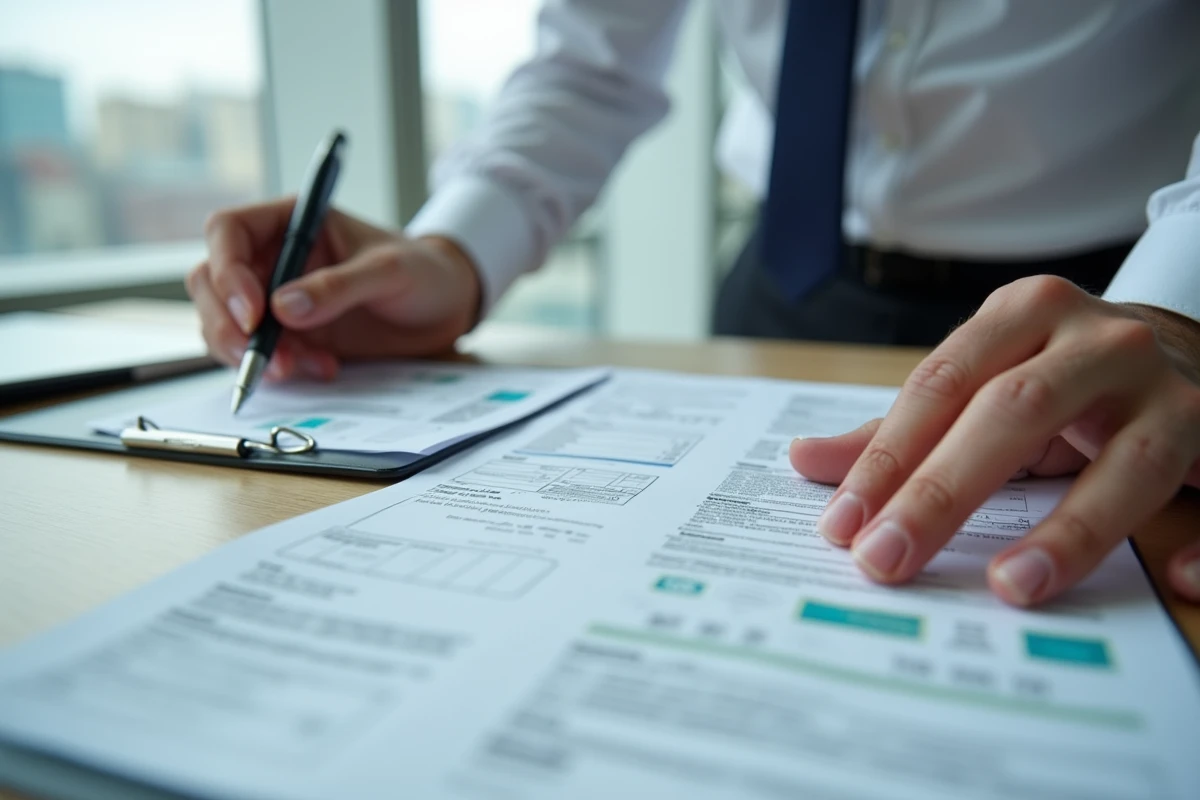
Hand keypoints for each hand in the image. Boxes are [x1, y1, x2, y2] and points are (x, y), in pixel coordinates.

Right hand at [186, 197, 481, 379]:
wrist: (446, 309)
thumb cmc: (423, 272)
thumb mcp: (389, 272)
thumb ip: (338, 287)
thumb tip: (282, 308)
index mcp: (291, 221)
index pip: (229, 231)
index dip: (228, 272)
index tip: (254, 314)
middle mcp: (273, 258)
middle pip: (211, 282)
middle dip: (226, 324)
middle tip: (260, 358)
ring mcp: (276, 299)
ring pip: (224, 324)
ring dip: (248, 353)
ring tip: (297, 368)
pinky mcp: (290, 336)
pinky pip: (259, 354)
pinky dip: (280, 369)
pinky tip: (323, 368)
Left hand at [790, 276, 1199, 605]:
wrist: (1185, 344)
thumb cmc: (1058, 377)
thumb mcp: (981, 384)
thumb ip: (900, 429)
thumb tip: (805, 463)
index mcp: (1023, 315)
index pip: (939, 384)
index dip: (887, 458)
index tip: (840, 524)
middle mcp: (1098, 340)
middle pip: (1012, 413)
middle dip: (943, 492)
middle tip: (884, 559)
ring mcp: (1170, 387)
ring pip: (1126, 461)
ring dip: (1070, 531)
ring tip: (1011, 588)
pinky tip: (1179, 583)